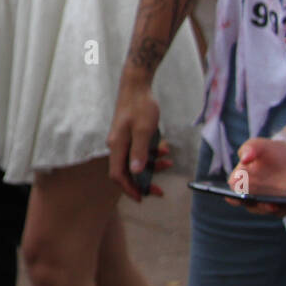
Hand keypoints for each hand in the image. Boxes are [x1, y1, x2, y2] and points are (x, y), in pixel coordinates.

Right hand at [108, 78, 166, 199]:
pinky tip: (164, 149)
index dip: (128, 188)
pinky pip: (139, 151)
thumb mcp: (144, 130)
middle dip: (142, 182)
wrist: (136, 87)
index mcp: (117, 145)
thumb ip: (140, 152)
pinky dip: (152, 154)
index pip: (117, 174)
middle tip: (158, 190)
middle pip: (126, 171)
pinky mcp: (129, 135)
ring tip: (169, 162)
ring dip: (151, 166)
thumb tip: (136, 172)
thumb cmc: (140, 107)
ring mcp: (122, 140)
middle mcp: (117, 145)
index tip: (141, 198)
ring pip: (135, 161)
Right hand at [226, 136, 285, 215]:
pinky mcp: (285, 206)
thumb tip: (244, 159)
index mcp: (240, 182)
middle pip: (252, 205)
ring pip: (270, 209)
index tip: (238, 197)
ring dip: (274, 207)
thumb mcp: (260, 146)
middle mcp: (253, 196)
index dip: (234, 197)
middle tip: (267, 204)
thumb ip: (249, 148)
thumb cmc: (270, 152)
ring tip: (279, 203)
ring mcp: (270, 203)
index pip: (233, 193)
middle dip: (259, 205)